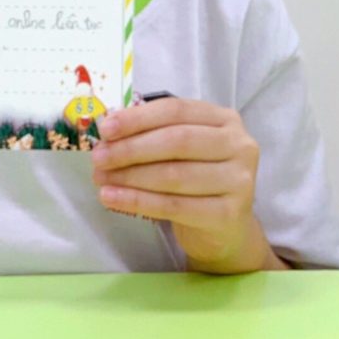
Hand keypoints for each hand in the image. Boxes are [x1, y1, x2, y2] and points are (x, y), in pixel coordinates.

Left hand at [91, 97, 271, 270]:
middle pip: (176, 141)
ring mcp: (239, 180)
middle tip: (98, 158)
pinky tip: (112, 199)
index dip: (137, 118)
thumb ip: (152, 131)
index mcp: (223, 118)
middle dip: (131, 148)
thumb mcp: (179, 147)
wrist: (224, 228)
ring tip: (101, 179)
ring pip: (174, 175)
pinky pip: (175, 206)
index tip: (105, 129)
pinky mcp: (230, 214)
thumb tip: (108, 126)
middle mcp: (238, 145)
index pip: (175, 110)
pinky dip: (138, 202)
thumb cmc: (195, 177)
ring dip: (130, 177)